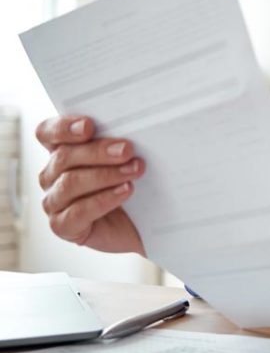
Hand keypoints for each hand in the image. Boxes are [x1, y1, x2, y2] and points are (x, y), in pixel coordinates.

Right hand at [35, 115, 145, 255]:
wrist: (138, 224)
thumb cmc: (129, 186)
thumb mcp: (124, 160)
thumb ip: (117, 143)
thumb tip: (130, 132)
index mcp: (61, 151)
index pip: (47, 133)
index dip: (63, 127)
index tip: (88, 126)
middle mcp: (52, 175)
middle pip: (64, 157)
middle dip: (98, 151)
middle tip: (127, 150)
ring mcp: (54, 202)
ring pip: (71, 183)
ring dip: (106, 175)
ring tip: (134, 171)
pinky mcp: (62, 226)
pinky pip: (78, 212)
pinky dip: (104, 199)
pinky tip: (125, 191)